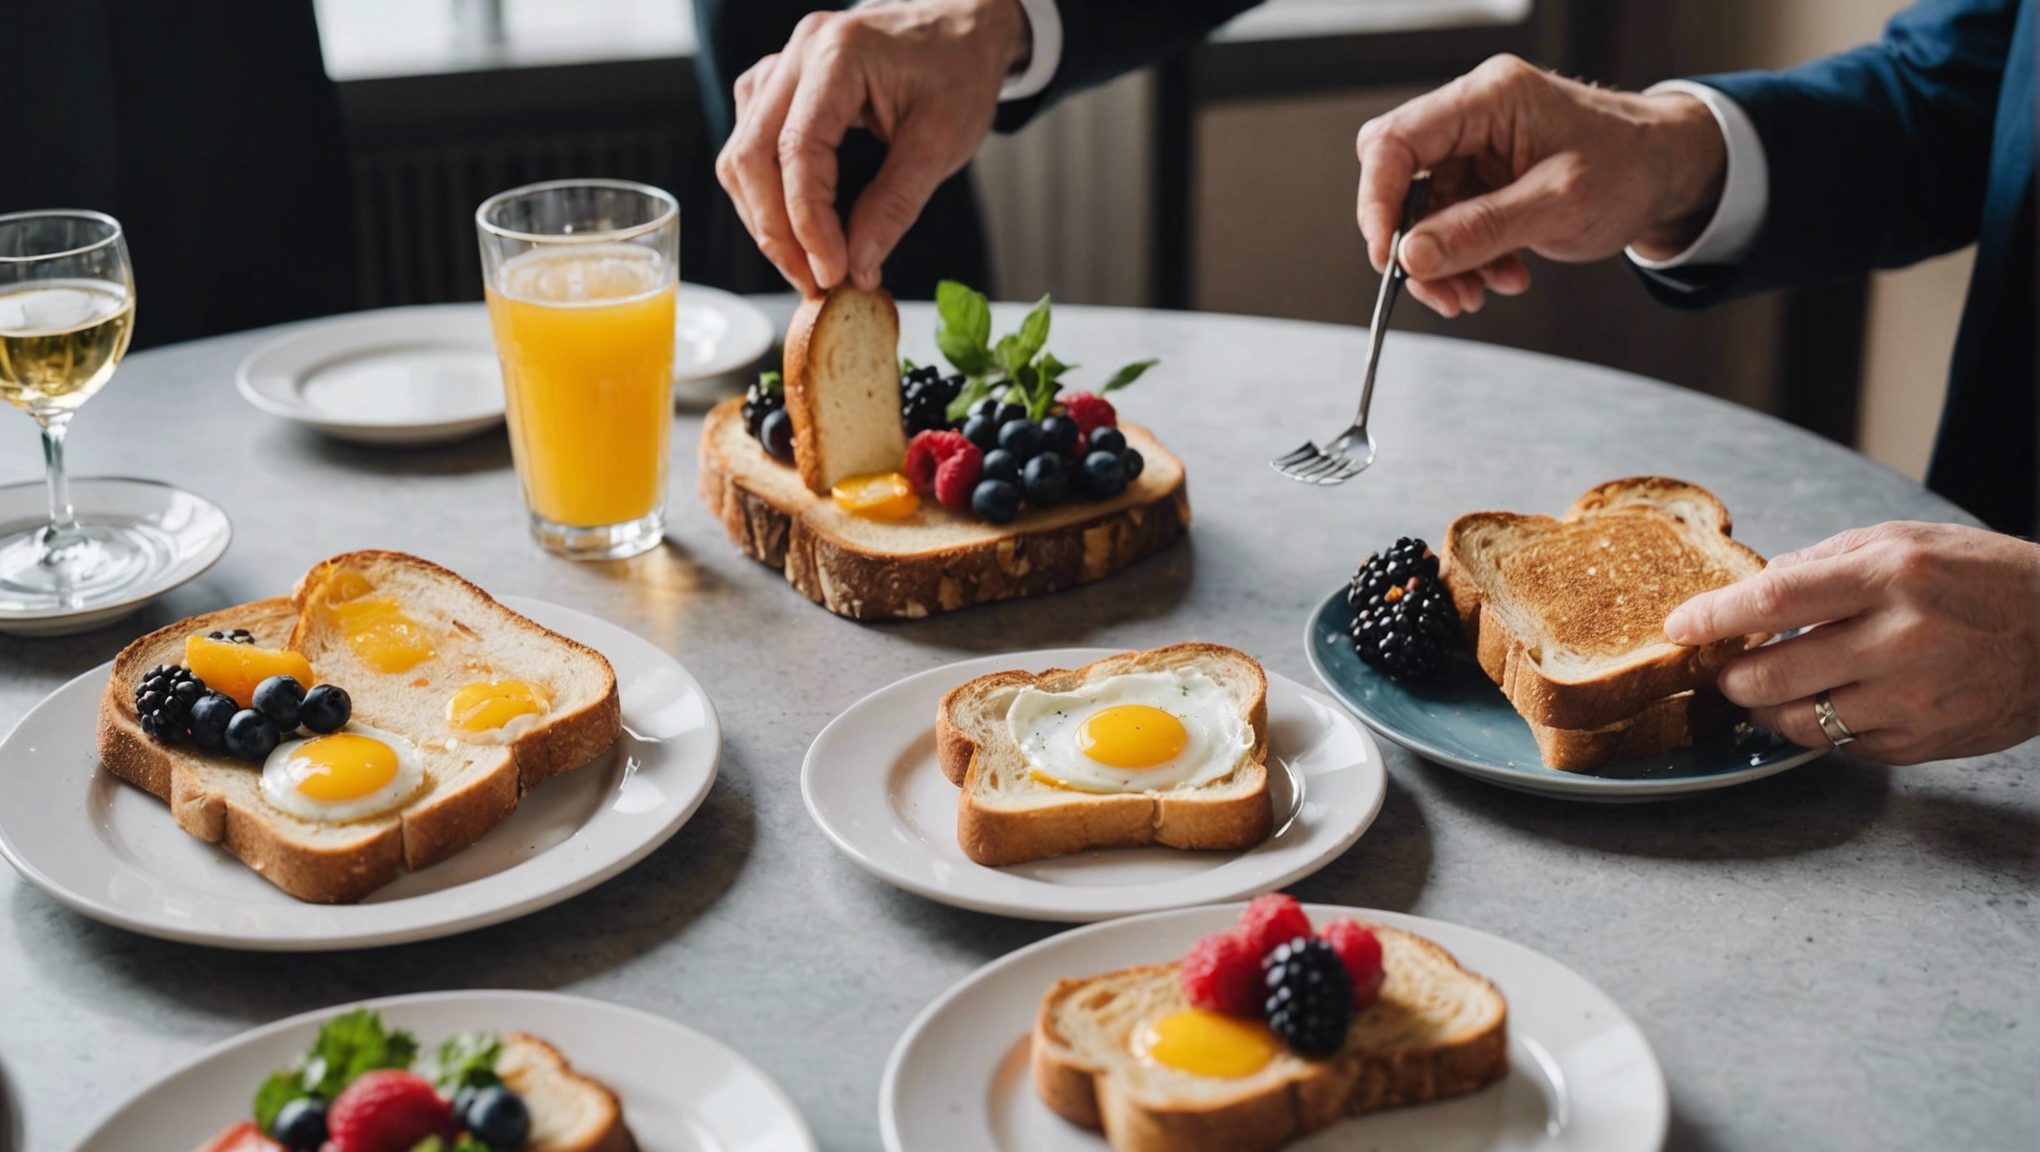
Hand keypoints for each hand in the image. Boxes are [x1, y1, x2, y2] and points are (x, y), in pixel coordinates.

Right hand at [715, 0, 1028, 295]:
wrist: (961, 29)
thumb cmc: (959, 71)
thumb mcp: (943, 143)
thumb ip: (896, 204)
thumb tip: (857, 265)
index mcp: (839, 55)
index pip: (798, 152)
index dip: (807, 223)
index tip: (830, 273)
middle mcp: (798, 54)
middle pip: (751, 156)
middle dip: (776, 232)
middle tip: (814, 282)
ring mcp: (781, 66)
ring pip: (740, 155)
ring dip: (765, 219)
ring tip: (807, 265)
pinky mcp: (779, 86)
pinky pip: (750, 145)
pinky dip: (766, 194)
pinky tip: (795, 225)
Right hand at [1353, 54, 1728, 316]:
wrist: (1670, 172)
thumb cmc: (1631, 167)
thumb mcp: (1559, 204)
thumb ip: (1481, 229)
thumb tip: (1412, 256)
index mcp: (1488, 99)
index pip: (1396, 141)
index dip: (1379, 200)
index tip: (1387, 255)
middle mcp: (1474, 119)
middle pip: (1401, 179)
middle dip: (1412, 242)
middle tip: (1434, 287)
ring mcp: (1477, 151)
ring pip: (1423, 213)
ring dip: (1442, 263)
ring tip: (1475, 294)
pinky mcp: (1484, 181)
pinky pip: (1450, 226)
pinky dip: (1466, 261)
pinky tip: (1501, 277)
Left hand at [1664, 522, 2039, 763]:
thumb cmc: (1979, 579)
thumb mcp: (1902, 543)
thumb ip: (1821, 564)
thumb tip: (1750, 589)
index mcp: (1889, 576)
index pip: (1774, 600)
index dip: (1714, 617)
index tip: (1679, 627)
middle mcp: (1899, 640)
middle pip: (1771, 674)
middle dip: (1730, 676)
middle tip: (1722, 669)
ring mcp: (1911, 699)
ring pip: (1796, 721)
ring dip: (1764, 708)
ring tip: (1763, 688)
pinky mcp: (1920, 742)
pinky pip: (1840, 744)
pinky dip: (1820, 724)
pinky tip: (1828, 701)